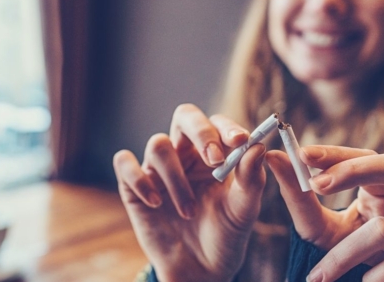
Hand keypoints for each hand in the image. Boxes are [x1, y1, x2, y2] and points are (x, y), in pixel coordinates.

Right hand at [113, 104, 266, 281]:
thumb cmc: (225, 234)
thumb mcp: (244, 209)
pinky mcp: (134, 186)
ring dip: (177, 178)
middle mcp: (185, 154)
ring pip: (158, 145)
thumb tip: (258, 146)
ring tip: (189, 211)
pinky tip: (158, 203)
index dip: (226, 127)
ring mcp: (158, 169)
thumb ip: (251, 178)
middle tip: (214, 159)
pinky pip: (125, 164)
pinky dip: (140, 179)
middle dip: (200, 132)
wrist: (201, 270)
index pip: (216, 123)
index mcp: (213, 153)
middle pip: (185, 116)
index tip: (240, 141)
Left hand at [266, 146, 383, 281]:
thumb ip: (299, 195)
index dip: (338, 153)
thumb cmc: (345, 254)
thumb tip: (273, 157)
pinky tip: (362, 281)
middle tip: (315, 185)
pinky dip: (375, 275)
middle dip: (354, 172)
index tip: (302, 154)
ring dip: (344, 253)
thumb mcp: (318, 226)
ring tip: (320, 275)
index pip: (369, 156)